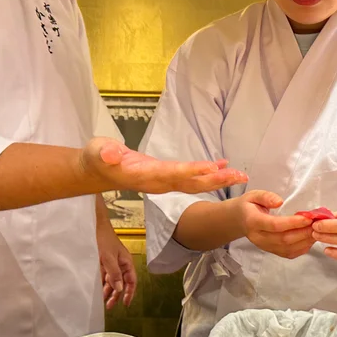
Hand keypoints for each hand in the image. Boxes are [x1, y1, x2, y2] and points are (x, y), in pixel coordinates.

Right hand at [82, 138, 246, 194]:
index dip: (191, 171)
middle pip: (191, 184)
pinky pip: (191, 179)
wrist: (96, 171)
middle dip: (216, 181)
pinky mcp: (165, 178)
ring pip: (195, 184)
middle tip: (239, 177)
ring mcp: (162, 183)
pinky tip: (222, 167)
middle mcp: (157, 183)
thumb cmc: (97, 158)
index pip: (171, 174)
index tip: (211, 168)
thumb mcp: (97, 152)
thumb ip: (105, 153)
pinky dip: (208, 174)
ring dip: (218, 180)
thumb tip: (111, 154)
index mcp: (144, 176)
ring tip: (240, 175)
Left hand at [96, 212, 137, 308]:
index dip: (129, 293)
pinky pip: (106, 276)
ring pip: (113, 281)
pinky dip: (103, 283)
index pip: (131, 281)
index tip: (125, 304)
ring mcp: (113, 263)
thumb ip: (114, 273)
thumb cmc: (104, 239)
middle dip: (116, 295)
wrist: (95, 227)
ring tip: (103, 301)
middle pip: (122, 283)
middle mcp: (121, 264)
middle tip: (109, 306)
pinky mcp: (104, 262)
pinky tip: (99, 290)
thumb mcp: (108, 257)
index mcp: (126, 263)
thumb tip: (120, 289)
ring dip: (109, 291)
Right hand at [235, 190, 314, 258]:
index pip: (275, 225)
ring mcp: (265, 247)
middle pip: (284, 239)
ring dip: (306, 241)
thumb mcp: (253, 195)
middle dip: (304, 233)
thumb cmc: (249, 206)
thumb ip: (266, 197)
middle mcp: (259, 238)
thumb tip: (279, 201)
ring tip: (318, 230)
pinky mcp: (272, 251)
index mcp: (253, 222)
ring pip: (288, 249)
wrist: (239, 221)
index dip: (293, 223)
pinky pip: (289, 254)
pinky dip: (303, 248)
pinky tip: (311, 239)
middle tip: (318, 224)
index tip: (309, 218)